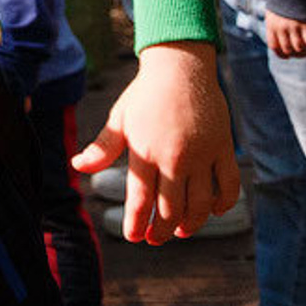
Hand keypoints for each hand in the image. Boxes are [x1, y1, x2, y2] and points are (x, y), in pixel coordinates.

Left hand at [72, 40, 238, 242]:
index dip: (137, 223)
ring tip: (180, 231)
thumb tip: (77, 166)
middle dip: (160, 230)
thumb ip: (103, 147)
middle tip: (154, 239)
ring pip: (200, 204)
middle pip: (170, 208)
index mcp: (145, 150)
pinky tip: (212, 211)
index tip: (134, 237)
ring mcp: (201, 154)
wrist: (179, 66)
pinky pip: (228, 185)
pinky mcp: (223, 148)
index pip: (140, 199)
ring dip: (191, 224)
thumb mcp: (120, 118)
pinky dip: (223, 204)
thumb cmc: (144, 94)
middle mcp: (174, 157)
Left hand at [266, 10, 305, 57]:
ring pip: (298, 46)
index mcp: (271, 25)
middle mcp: (281, 27)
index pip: (274, 46)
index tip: (287, 56)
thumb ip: (276, 26)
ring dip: (303, 48)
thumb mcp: (274, 12)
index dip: (281, 53)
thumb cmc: (283, 0)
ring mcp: (293, 26)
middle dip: (294, 52)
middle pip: (287, 48)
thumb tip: (279, 41)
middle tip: (300, 52)